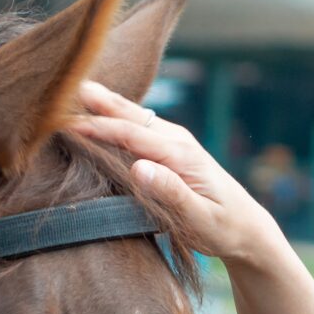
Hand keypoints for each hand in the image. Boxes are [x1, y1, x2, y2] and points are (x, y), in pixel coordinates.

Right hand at [66, 80, 290, 270]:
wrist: (246, 227)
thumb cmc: (223, 228)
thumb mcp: (200, 218)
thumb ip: (171, 193)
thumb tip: (138, 167)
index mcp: (181, 155)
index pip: (132, 135)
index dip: (99, 128)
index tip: (68, 124)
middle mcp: (177, 141)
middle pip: (132, 115)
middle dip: (100, 101)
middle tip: (66, 85)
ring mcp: (175, 142)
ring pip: (135, 117)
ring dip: (106, 104)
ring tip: (77, 89)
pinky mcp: (171, 149)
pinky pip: (139, 127)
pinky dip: (117, 117)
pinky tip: (101, 111)